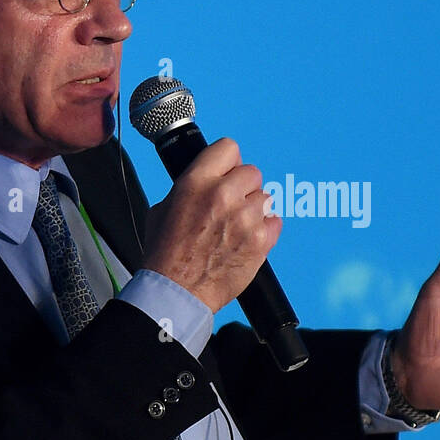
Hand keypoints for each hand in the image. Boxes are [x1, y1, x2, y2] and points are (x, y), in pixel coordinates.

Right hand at [143, 138, 280, 311]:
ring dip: (254, 209)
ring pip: (265, 197)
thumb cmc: (166, 254)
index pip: (229, 148)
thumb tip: (206, 180)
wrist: (176, 292)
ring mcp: (245, 218)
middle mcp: (223, 195)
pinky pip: (276, 221)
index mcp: (197, 181)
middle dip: (243, 187)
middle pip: (252, 172)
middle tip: (232, 205)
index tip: (227, 172)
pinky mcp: (260, 240)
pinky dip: (266, 229)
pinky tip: (247, 239)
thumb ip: (190, 187)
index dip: (228, 162)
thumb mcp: (164, 208)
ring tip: (237, 227)